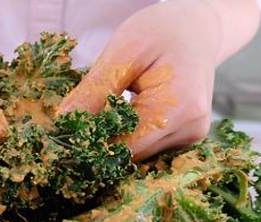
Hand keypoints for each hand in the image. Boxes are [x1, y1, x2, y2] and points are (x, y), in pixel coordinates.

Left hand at [58, 0, 260, 159]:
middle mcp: (191, 129)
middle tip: (72, 128)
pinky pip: (147, 146)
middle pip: (132, 154)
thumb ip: (95, 90)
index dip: (92, 146)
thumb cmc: (161, 32)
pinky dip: (128, 136)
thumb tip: (63, 123)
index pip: (127, 146)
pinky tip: (118, 119)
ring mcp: (191, 136)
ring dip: (114, 139)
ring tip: (97, 116)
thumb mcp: (123, 53)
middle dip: (100, 143)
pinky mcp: (185, 137)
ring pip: (138, 154)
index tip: (65, 139)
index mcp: (179, 107)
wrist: (198, 28)